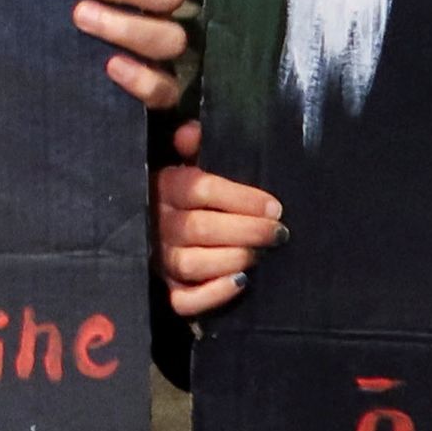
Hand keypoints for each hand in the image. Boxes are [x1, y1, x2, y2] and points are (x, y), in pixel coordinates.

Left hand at [70, 0, 187, 109]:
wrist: (55, 69)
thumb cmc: (63, 2)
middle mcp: (173, 10)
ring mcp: (172, 52)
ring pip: (170, 38)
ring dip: (127, 27)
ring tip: (80, 16)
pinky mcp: (164, 92)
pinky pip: (167, 90)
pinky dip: (143, 78)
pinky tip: (112, 65)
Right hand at [154, 119, 284, 318]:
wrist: (153, 225)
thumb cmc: (185, 191)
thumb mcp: (185, 161)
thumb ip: (192, 145)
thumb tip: (191, 131)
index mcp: (165, 186)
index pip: (201, 189)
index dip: (242, 199)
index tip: (275, 207)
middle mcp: (159, 223)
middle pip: (201, 228)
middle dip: (247, 230)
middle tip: (278, 233)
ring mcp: (160, 258)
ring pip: (192, 264)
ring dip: (231, 259)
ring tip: (259, 255)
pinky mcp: (165, 287)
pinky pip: (183, 299)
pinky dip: (212, 294)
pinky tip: (239, 282)